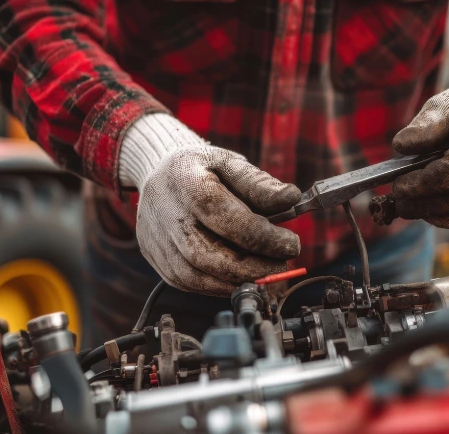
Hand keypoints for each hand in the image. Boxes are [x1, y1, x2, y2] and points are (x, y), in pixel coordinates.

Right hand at [136, 146, 300, 295]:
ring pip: (199, 277)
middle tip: (282, 266)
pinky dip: (220, 286)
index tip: (292, 245)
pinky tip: (241, 277)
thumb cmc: (200, 168)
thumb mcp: (229, 162)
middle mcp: (169, 217)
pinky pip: (190, 283)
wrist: (156, 172)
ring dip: (238, 281)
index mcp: (189, 185)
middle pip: (211, 256)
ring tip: (267, 274)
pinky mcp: (159, 260)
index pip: (230, 220)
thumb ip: (258, 182)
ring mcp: (160, 242)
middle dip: (253, 268)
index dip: (265, 238)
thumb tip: (291, 198)